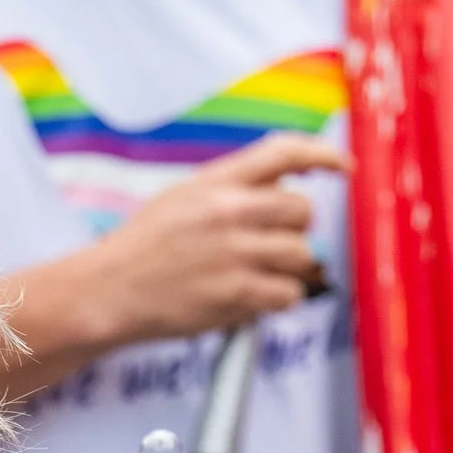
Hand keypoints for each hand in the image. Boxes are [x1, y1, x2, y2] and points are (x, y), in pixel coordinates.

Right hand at [79, 133, 346, 350]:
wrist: (108, 290)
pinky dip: (276, 300)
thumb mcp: (183, 197)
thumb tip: (281, 186)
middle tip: (269, 246)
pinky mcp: (238, 293)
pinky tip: (249, 299)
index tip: (344, 167)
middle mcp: (230, 211)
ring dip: (287, 269)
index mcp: (216, 181)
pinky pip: (289, 294)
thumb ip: (231, 187)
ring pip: (302, 256)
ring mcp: (236, 253)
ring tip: (254, 277)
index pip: (283, 152)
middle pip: (303, 210)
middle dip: (294, 230)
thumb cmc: (143, 248)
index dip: (323, 155)